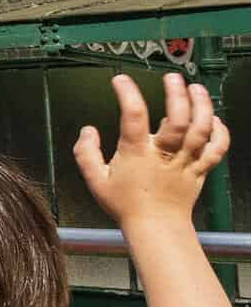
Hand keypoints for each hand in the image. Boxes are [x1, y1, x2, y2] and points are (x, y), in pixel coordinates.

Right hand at [74, 73, 228, 226]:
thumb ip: (86, 153)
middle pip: (177, 120)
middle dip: (177, 95)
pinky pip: (216, 150)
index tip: (120, 80)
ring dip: (202, 107)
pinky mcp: (200, 170)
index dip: (127, 94)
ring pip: (200, 131)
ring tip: (197, 89)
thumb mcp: (95, 181)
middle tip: (173, 78)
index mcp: (137, 154)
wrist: (156, 228)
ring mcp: (186, 162)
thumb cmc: (126, 205)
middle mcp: (164, 155)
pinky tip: (214, 119)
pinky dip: (220, 133)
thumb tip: (88, 130)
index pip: (133, 117)